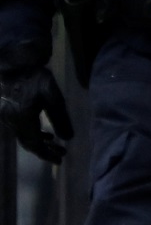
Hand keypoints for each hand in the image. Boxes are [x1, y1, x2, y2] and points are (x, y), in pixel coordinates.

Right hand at [0, 43, 72, 163]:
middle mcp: (12, 123)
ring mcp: (8, 118)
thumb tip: (68, 137)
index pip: (35, 145)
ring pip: (24, 136)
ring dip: (40, 142)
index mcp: (23, 120)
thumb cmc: (34, 77)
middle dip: (45, 150)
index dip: (47, 154)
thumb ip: (60, 117)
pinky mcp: (7, 112)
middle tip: (61, 154)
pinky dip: (32, 134)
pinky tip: (44, 132)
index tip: (61, 159)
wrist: (13, 64)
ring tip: (55, 144)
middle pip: (29, 143)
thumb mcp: (52, 95)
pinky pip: (20, 129)